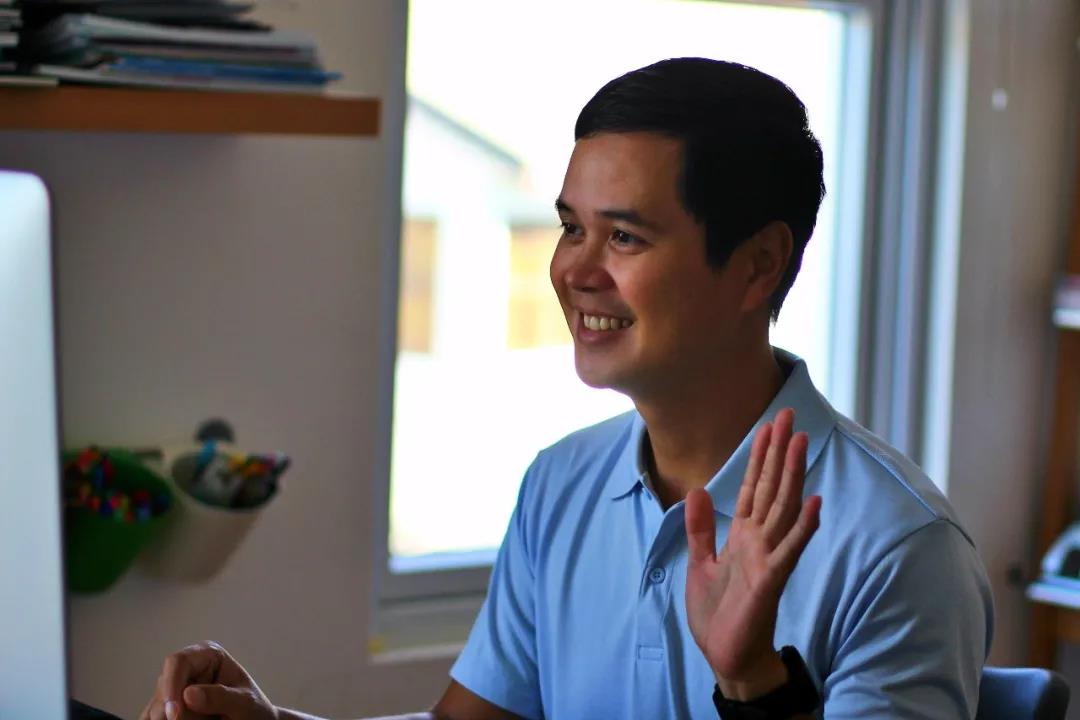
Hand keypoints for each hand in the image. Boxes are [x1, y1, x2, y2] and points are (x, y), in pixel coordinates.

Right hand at [140, 641, 277, 719]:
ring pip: (157, 708)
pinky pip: (153, 718)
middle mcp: (186, 668)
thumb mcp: (245, 702)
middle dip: (178, 712)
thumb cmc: (253, 708)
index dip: (171, 686)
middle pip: (164, 689)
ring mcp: (174, 688)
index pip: (177, 662)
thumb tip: (188, 694)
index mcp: (207, 654)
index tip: (174, 714)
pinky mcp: (166, 707)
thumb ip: (221, 696)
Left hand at [684, 408, 820, 699]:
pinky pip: (790, 548)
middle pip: (771, 488)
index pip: (752, 487)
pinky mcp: (772, 579)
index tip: (767, 425)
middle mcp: (760, 541)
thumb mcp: (699, 564)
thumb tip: (698, 490)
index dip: (759, 456)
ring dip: (793, 475)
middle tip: (788, 414)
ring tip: (801, 442)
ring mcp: (769, 557)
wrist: (727, 657)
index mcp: (743, 536)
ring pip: (784, 508)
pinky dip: (803, 526)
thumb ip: (701, 528)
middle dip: (778, 452)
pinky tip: (815, 501)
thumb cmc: (718, 615)